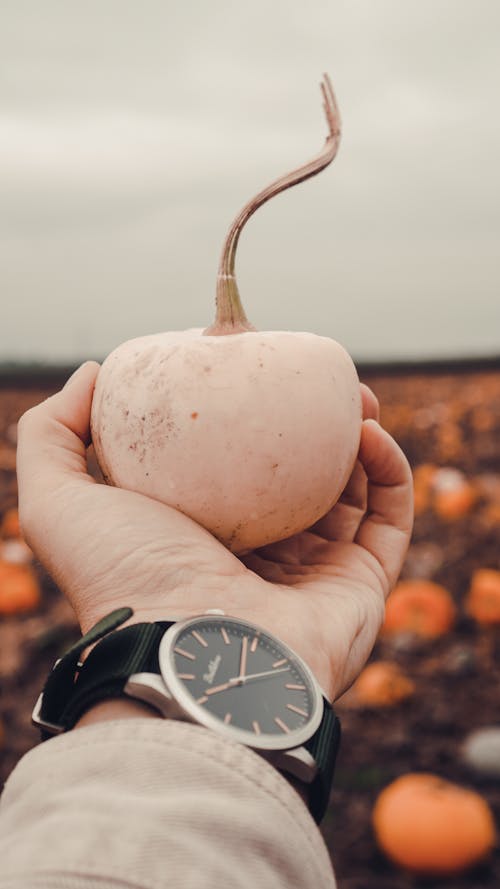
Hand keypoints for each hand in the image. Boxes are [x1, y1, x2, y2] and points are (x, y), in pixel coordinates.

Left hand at [17, 362, 412, 700]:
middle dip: (314, 428)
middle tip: (319, 384)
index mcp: (200, 539)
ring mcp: (314, 574)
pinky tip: (371, 433)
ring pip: (351, 494)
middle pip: (298, 478)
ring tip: (353, 397)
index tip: (256, 370)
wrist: (188, 656)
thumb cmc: (126, 576)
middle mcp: (259, 558)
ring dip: (359, 440)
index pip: (234, 469)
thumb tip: (91, 373)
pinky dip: (392, 473)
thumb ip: (53, 433)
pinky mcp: (361, 588)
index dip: (249, 419)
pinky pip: (390, 520)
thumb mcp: (59, 498)